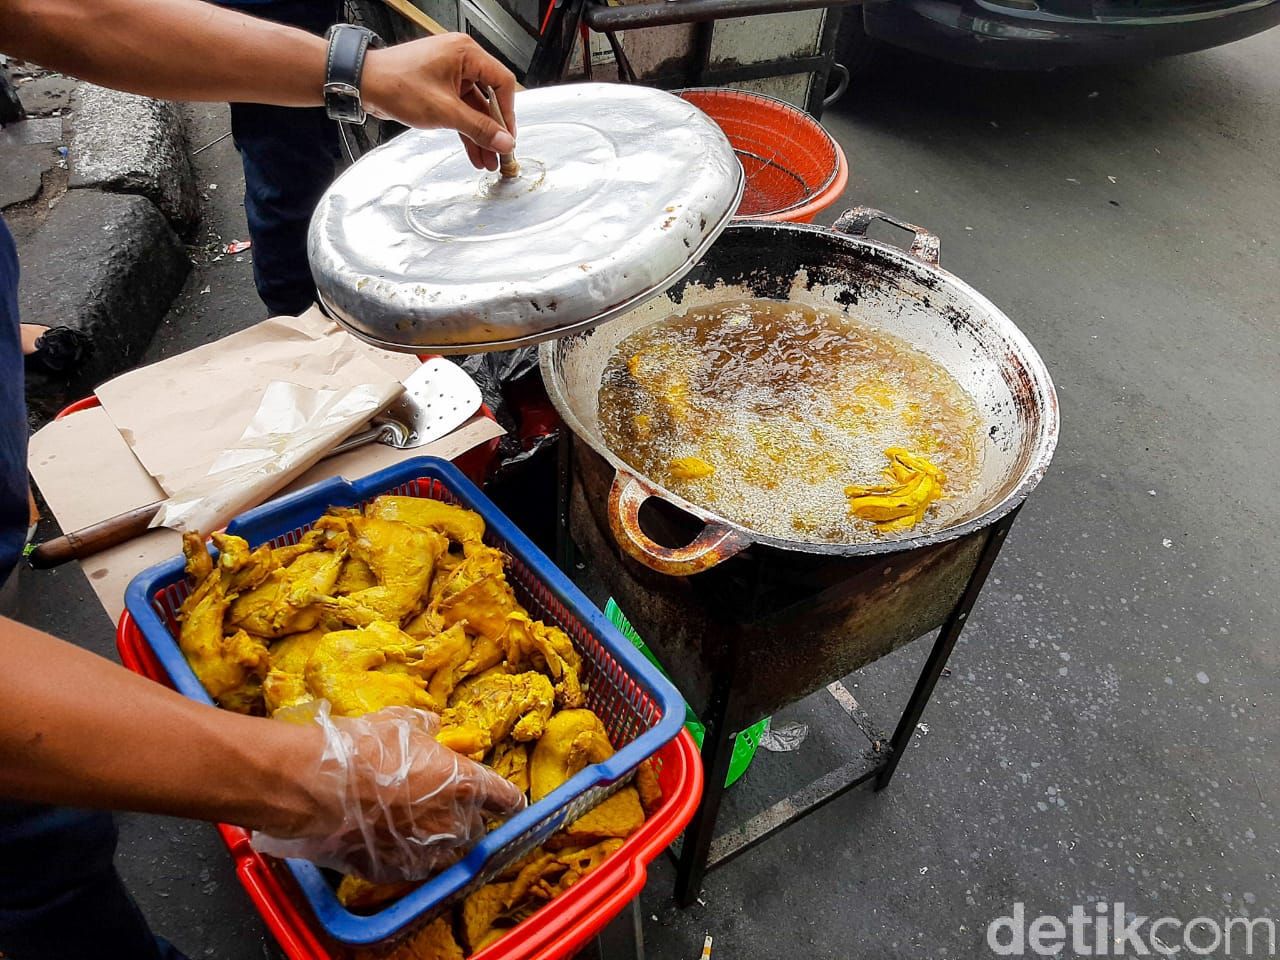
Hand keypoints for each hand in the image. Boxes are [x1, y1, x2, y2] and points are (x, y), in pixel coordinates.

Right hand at [252, 701, 526, 881]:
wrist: (316, 787)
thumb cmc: (363, 748)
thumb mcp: (398, 723)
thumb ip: (423, 726)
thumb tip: (432, 723)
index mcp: (463, 783)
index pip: (505, 798)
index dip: (508, 799)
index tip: (511, 801)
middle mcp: (452, 822)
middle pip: (475, 828)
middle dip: (466, 818)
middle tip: (445, 805)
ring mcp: (425, 852)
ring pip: (448, 853)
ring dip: (441, 842)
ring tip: (418, 826)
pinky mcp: (395, 871)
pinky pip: (413, 867)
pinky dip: (409, 856)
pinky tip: (391, 842)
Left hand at [360, 32, 516, 171]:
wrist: (363, 84)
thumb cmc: (396, 84)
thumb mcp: (445, 111)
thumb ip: (478, 128)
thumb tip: (503, 141)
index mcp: (466, 53)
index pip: (502, 82)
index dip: (508, 113)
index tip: (508, 136)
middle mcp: (460, 60)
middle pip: (489, 98)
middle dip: (493, 130)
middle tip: (500, 153)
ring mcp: (449, 74)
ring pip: (474, 108)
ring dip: (480, 134)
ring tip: (487, 159)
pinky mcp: (439, 88)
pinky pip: (460, 110)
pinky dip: (465, 130)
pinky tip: (473, 151)